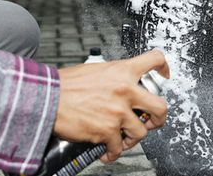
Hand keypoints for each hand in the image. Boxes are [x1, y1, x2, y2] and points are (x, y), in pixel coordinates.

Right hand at [54, 50, 169, 162]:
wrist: (47, 98)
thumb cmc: (66, 84)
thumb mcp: (97, 70)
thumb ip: (115, 76)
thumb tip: (123, 83)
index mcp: (123, 71)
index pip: (154, 59)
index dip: (164, 67)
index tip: (164, 74)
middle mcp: (125, 90)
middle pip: (160, 106)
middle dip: (159, 118)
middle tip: (153, 120)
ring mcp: (118, 112)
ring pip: (141, 131)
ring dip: (133, 138)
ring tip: (125, 139)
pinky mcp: (107, 130)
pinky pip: (118, 147)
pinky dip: (113, 152)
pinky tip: (108, 151)